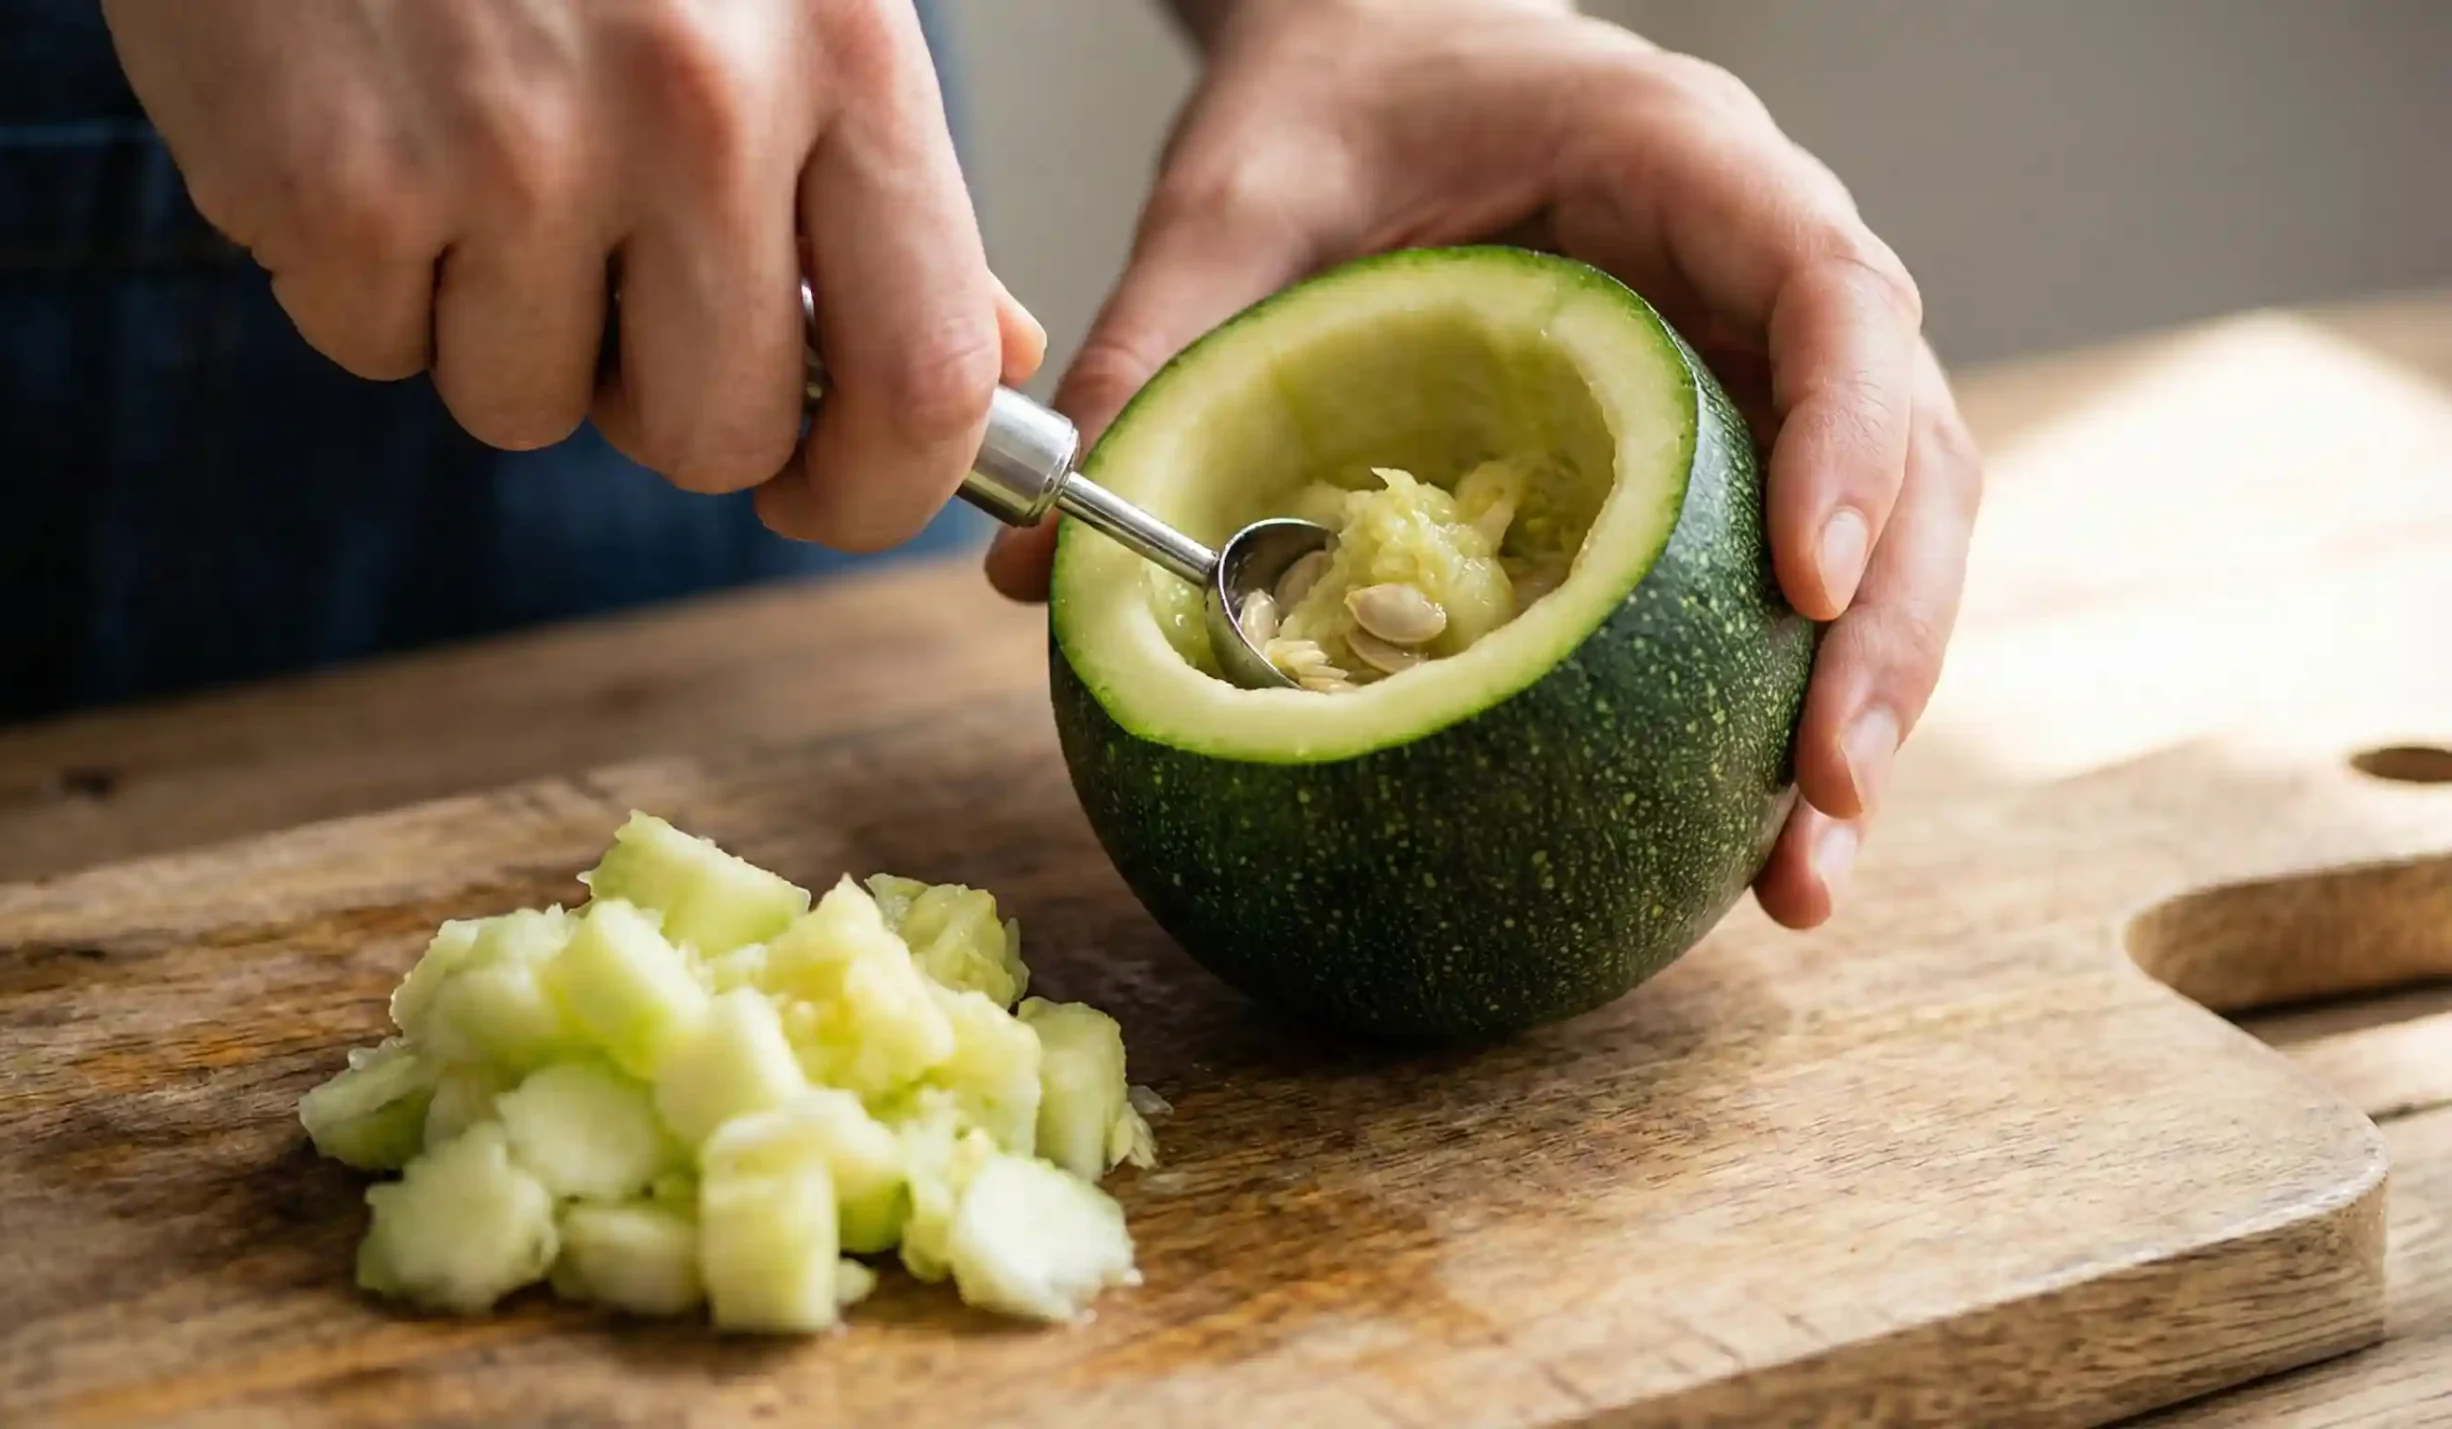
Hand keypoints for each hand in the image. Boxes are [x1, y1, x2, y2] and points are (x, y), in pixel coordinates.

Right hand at [102, 0, 1044, 549]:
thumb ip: (879, 179)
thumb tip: (989, 357)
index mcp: (845, 57)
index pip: (925, 375)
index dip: (877, 484)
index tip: (828, 488)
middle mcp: (697, 108)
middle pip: (716, 436)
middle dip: (660, 402)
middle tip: (612, 283)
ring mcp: (510, 150)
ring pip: (530, 405)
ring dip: (502, 327)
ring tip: (474, 155)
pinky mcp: (339, 182)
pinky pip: (379, 350)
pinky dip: (369, 278)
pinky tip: (376, 131)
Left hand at [986, 0, 1981, 928]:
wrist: (1378, 55)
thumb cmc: (1333, 98)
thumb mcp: (1234, 195)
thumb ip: (1163, 350)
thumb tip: (1039, 582)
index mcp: (1683, 163)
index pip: (1829, 290)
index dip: (1846, 437)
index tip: (1807, 587)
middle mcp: (1758, 270)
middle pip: (1909, 450)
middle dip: (1886, 634)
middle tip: (1822, 795)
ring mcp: (1757, 369)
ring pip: (1885, 539)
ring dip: (1859, 706)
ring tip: (1797, 882)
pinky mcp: (1718, 454)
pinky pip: (1777, 581)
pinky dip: (1767, 706)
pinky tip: (1732, 841)